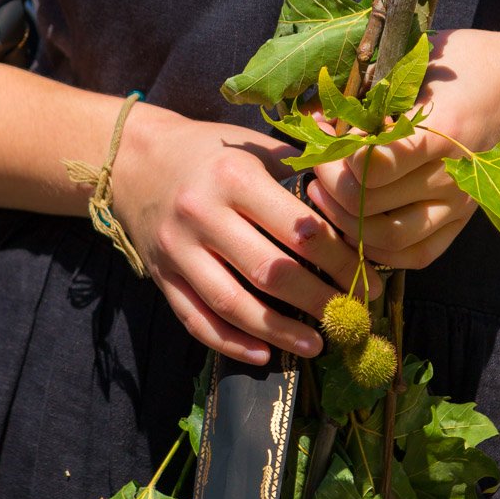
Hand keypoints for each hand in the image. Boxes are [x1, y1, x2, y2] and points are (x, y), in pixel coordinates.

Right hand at [111, 103, 381, 365]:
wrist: (132, 158)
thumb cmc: (207, 150)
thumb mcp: (254, 144)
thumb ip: (301, 171)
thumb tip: (358, 202)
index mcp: (235, 176)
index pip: (300, 229)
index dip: (340, 259)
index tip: (367, 277)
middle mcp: (202, 214)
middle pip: (271, 272)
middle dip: (318, 300)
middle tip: (350, 316)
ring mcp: (177, 250)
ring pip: (232, 304)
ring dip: (280, 332)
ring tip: (317, 345)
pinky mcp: (161, 276)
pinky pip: (196, 319)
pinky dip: (230, 343)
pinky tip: (264, 354)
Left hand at [309, 28, 499, 267]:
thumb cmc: (465, 64)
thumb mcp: (416, 60)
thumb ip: (366, 90)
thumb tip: (314, 117)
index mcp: (443, 129)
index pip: (374, 165)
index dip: (336, 153)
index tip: (325, 132)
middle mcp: (453, 174)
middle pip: (369, 202)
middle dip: (330, 182)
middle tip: (319, 160)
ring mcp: (460, 203)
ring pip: (388, 237)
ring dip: (345, 220)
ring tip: (326, 193)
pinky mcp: (462, 219)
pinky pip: (417, 254)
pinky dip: (380, 250)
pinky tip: (355, 224)